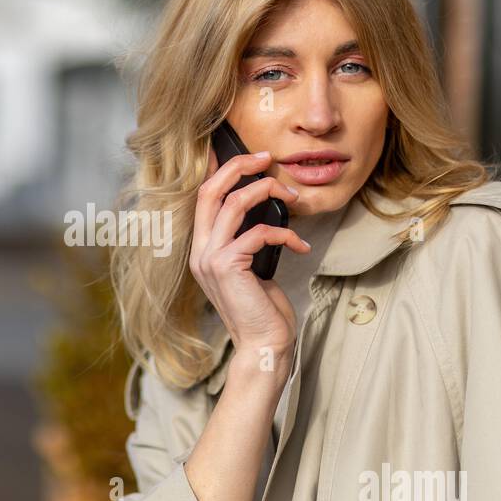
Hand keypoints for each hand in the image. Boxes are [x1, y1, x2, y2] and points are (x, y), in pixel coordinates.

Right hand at [189, 148, 309, 366]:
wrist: (263, 344)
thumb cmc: (262, 309)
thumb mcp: (251, 268)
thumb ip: (247, 242)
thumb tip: (265, 214)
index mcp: (202, 250)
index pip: (203, 198)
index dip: (221, 170)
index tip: (248, 156)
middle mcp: (200, 251)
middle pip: (209, 191)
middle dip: (238, 167)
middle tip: (266, 159)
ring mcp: (210, 259)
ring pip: (234, 204)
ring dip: (266, 192)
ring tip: (291, 196)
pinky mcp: (228, 266)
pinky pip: (258, 232)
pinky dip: (285, 234)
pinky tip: (301, 245)